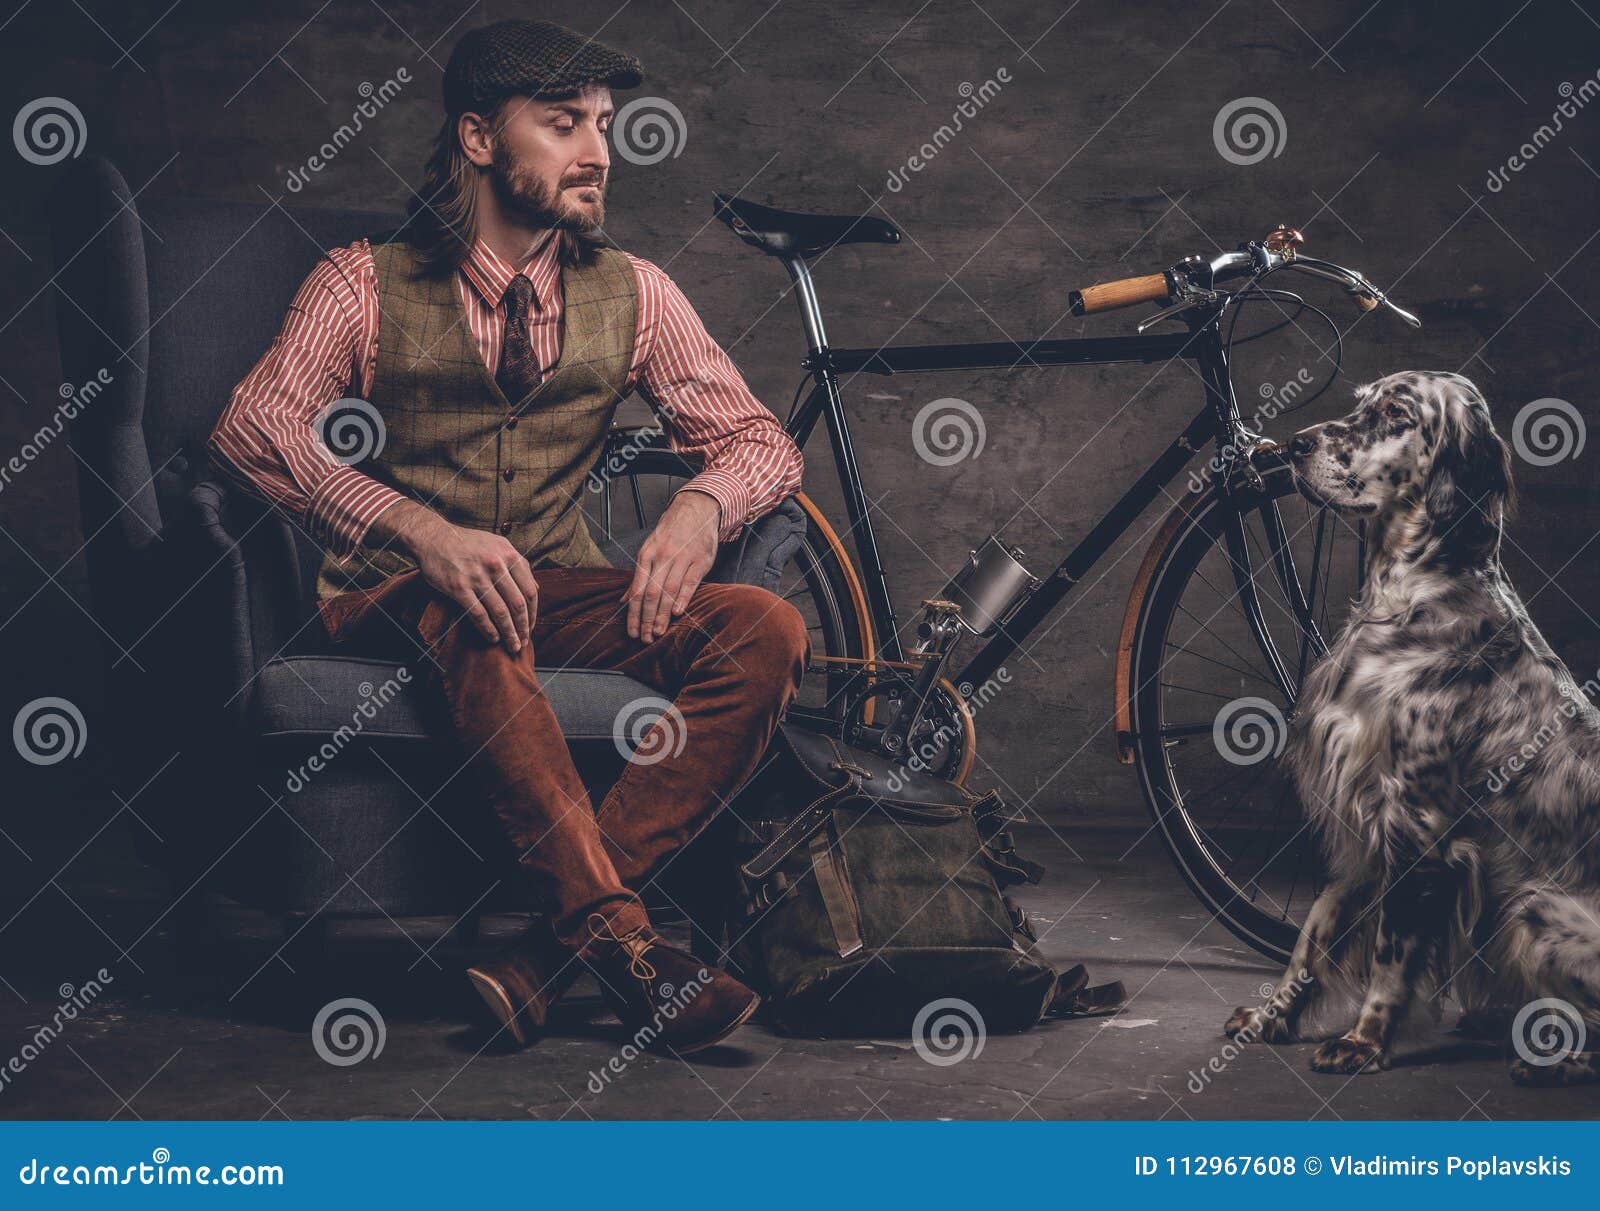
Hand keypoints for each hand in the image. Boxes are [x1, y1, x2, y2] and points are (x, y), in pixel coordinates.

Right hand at [369, 499, 537, 652]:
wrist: (434, 538)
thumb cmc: (469, 543)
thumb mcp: (498, 545)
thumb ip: (518, 564)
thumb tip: (536, 587)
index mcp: (509, 555)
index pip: (529, 591)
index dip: (533, 613)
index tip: (530, 626)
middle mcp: (496, 566)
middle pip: (517, 605)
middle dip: (522, 628)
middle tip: (523, 642)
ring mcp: (477, 577)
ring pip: (500, 612)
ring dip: (508, 633)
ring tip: (512, 645)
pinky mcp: (459, 587)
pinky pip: (478, 614)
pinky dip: (488, 629)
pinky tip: (492, 638)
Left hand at [625, 489, 720, 641]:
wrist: (696, 510)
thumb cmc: (671, 532)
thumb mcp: (649, 549)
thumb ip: (638, 576)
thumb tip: (623, 600)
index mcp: (646, 555)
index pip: (636, 590)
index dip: (633, 614)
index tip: (632, 632)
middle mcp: (663, 557)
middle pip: (651, 593)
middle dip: (645, 619)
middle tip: (644, 639)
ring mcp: (682, 558)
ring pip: (669, 591)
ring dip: (662, 614)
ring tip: (658, 632)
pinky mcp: (700, 560)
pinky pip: (690, 582)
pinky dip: (683, 598)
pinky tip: (678, 613)